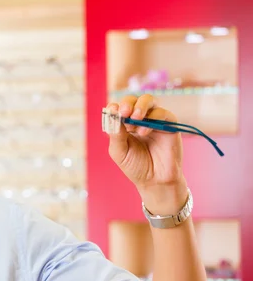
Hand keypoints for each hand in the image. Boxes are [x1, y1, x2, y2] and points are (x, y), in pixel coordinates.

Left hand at [107, 94, 187, 213]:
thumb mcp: (119, 152)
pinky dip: (152, 118)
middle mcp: (139, 120)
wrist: (155, 180)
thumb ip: (115, 134)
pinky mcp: (169, 124)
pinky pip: (162, 112)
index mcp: (124, 125)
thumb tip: (112, 116)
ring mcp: (154, 120)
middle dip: (127, 103)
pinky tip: (144, 132)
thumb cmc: (135, 167)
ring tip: (135, 118)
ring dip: (140, 106)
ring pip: (148, 101)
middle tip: (124, 112)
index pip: (118, 108)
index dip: (115, 107)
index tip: (112, 112)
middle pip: (133, 100)